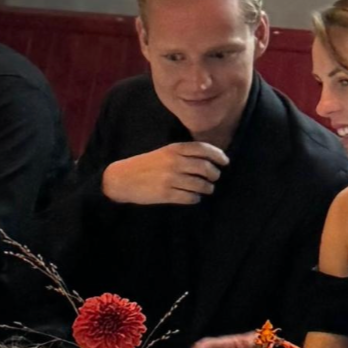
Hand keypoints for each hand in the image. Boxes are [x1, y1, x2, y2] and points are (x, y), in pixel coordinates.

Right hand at [101, 142, 228, 206]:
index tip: (225, 162)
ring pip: (200, 185)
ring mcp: (171, 179)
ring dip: (207, 188)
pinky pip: (190, 198)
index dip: (218, 155)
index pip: (204, 149)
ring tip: (206, 189)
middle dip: (214, 174)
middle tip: (214, 178)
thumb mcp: (164, 152)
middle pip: (206, 168)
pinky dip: (195, 198)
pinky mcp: (166, 194)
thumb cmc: (146, 164)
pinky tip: (193, 197)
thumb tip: (210, 159)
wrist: (122, 178)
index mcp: (174, 149)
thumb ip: (184, 153)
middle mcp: (175, 162)